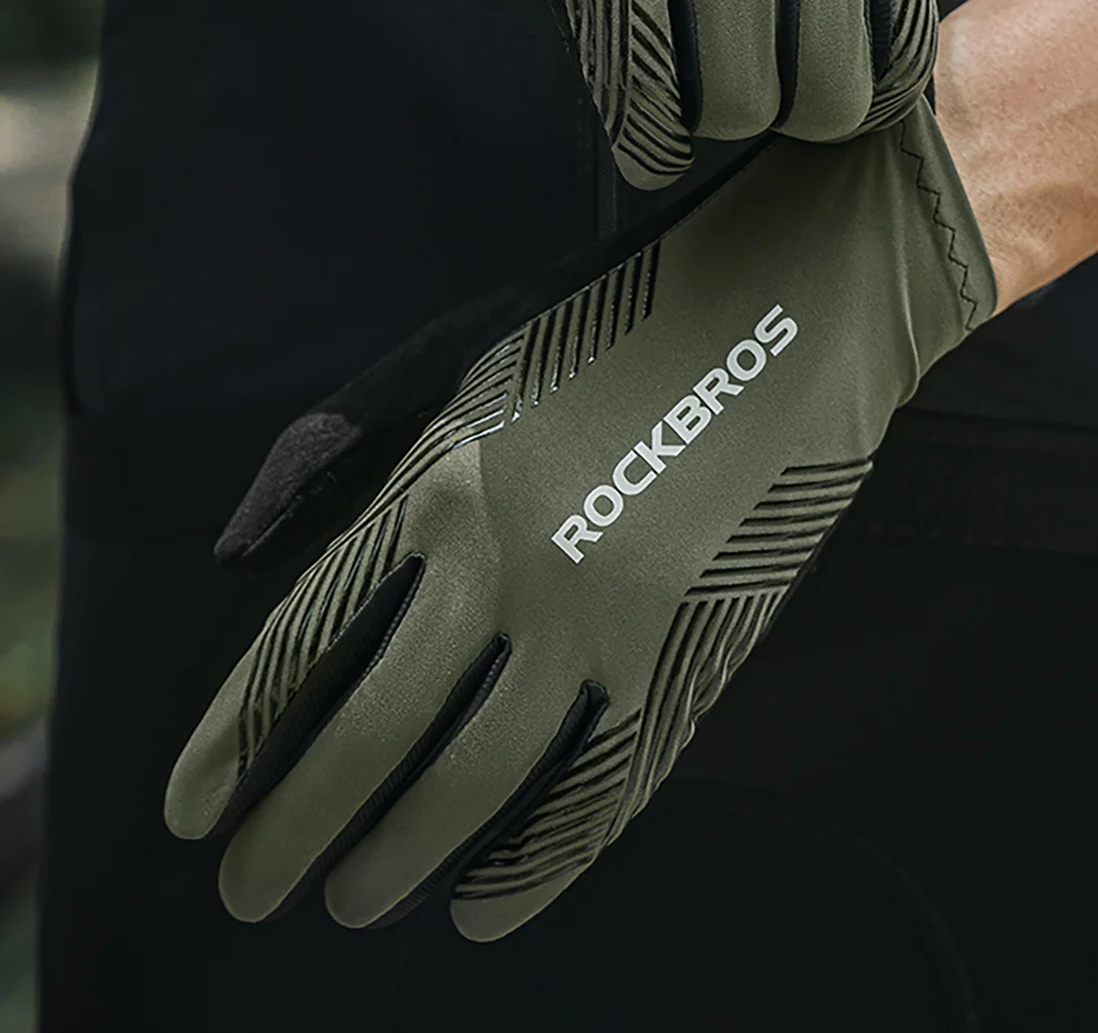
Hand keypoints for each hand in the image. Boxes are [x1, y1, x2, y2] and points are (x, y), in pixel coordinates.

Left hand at [165, 102, 993, 940]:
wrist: (786, 307)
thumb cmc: (614, 328)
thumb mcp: (467, 363)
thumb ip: (354, 453)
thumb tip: (241, 556)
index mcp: (440, 480)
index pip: (304, 639)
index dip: (236, 738)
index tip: (192, 811)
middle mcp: (510, 562)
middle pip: (373, 730)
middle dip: (295, 827)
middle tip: (250, 892)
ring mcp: (607, 617)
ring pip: (479, 779)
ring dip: (401, 857)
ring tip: (352, 904)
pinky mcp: (693, 654)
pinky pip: (605, 789)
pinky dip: (539, 864)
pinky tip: (484, 910)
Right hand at [320, 0, 937, 185]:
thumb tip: (857, 79)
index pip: (901, 51)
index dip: (846, 95)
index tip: (799, 93)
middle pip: (828, 100)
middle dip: (778, 113)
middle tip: (731, 86)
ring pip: (739, 112)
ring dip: (701, 121)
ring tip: (675, 78)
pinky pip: (650, 105)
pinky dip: (647, 143)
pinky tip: (640, 130)